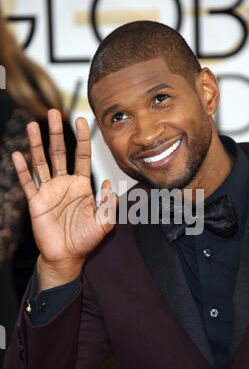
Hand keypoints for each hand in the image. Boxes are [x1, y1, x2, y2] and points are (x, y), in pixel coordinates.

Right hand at [11, 109, 117, 268]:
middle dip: (57, 133)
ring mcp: (49, 191)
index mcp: (82, 186)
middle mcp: (64, 184)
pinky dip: (22, 170)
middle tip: (53, 112)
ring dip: (36, 145)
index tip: (81, 120)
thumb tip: (111, 182)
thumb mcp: (104, 222)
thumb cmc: (86, 239)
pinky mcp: (36, 202)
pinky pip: (28, 183)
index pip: (82, 157)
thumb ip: (109, 203)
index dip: (81, 139)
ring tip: (33, 125)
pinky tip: (18, 156)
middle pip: (59, 153)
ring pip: (42, 163)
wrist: (67, 256)